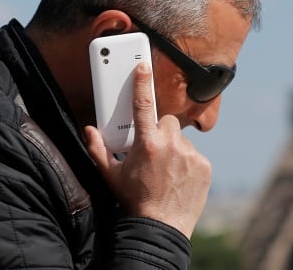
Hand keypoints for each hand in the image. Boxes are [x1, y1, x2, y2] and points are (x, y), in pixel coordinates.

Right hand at [85, 62, 211, 238]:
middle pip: (166, 122)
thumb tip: (88, 130)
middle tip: (152, 150)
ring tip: (165, 169)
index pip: (142, 106)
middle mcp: (170, 144)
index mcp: (146, 143)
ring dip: (174, 148)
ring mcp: (190, 154)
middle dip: (160, 131)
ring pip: (181, 139)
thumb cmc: (134, 200)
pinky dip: (188, 162)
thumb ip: (98, 150)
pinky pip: (194, 155)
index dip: (142, 83)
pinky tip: (178, 177)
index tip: (143, 66)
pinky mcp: (204, 164)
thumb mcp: (111, 176)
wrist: (161, 226)